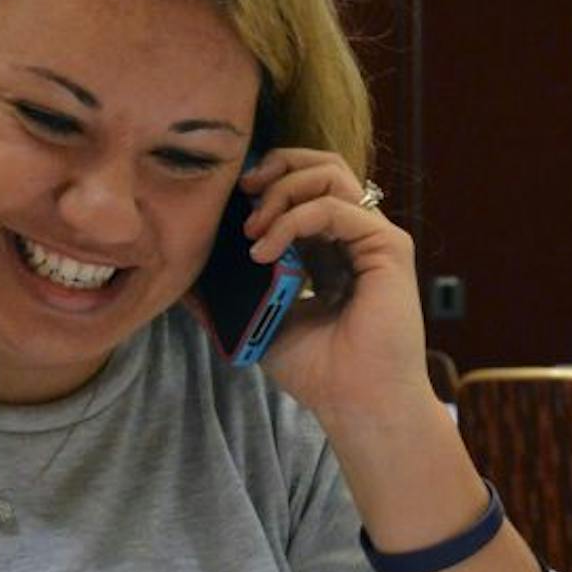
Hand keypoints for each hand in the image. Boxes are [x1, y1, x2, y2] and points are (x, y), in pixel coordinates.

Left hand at [234, 148, 431, 419]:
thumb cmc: (318, 372)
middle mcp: (354, 237)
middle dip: (277, 166)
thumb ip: (228, 297)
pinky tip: (266, 250)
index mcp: (329, 248)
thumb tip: (183, 280)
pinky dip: (293, 220)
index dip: (268, 181)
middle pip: (323, 166)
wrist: (356, 405)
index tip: (231, 200)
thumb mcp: (260, 324)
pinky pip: (335, 209)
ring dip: (282, 192)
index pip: (304, 188)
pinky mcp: (388, 248)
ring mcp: (373, 239)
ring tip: (253, 232)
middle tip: (242, 191)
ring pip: (331, 175)